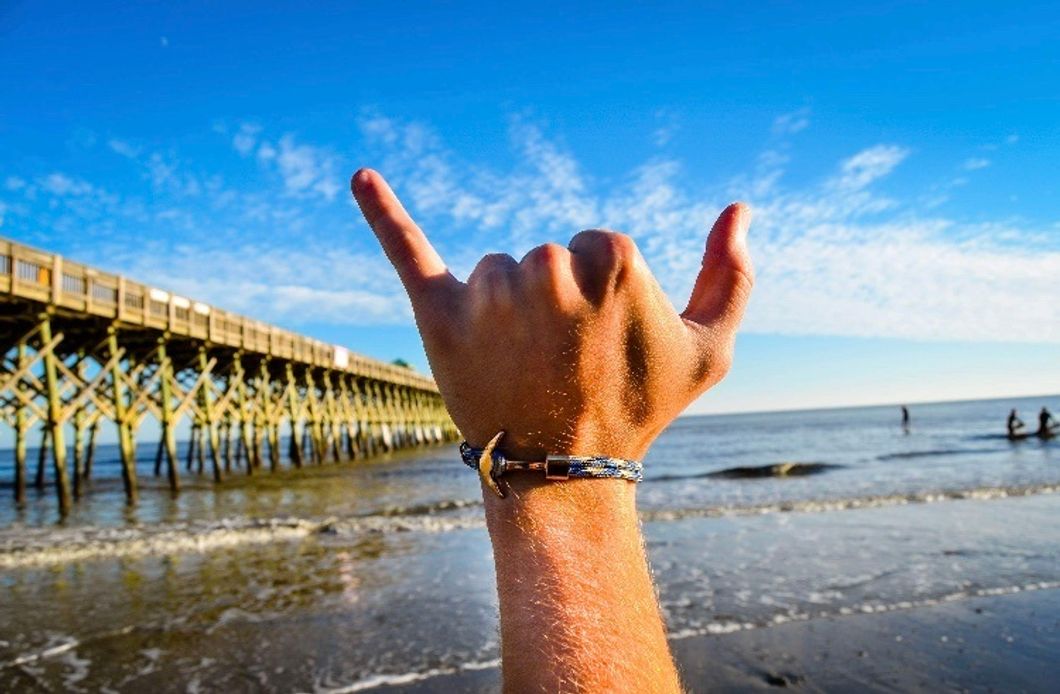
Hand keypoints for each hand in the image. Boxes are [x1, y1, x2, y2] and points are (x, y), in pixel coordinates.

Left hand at [351, 169, 752, 461]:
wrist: (564, 469)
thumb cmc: (640, 408)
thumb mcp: (709, 351)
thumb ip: (733, 277)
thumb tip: (740, 207)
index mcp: (611, 261)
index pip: (596, 246)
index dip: (602, 295)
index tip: (601, 342)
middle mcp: (545, 270)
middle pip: (544, 256)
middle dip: (553, 302)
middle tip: (559, 360)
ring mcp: (489, 293)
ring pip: (496, 271)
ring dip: (507, 309)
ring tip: (519, 365)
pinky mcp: (439, 314)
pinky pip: (407, 249)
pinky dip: (382, 212)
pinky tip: (360, 176)